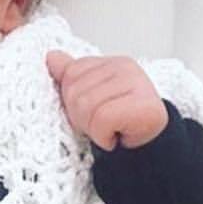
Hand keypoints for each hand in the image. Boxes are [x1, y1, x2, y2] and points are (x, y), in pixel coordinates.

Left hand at [46, 51, 168, 151]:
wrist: (151, 147)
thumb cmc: (121, 122)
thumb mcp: (91, 97)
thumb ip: (72, 76)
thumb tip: (52, 56)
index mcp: (112, 63)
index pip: (72, 73)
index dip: (73, 101)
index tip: (92, 112)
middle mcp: (125, 68)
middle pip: (76, 92)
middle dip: (81, 117)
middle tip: (101, 124)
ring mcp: (136, 84)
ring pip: (86, 107)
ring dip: (93, 129)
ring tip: (110, 130)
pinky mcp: (142, 105)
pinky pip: (101, 121)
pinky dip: (103, 137)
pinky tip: (117, 136)